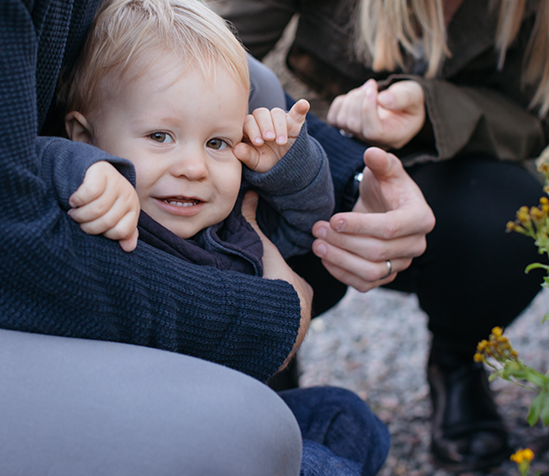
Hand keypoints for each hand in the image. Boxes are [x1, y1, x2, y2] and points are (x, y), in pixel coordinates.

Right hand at [68, 161, 139, 251]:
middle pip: (107, 222)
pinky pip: (89, 193)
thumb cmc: (102, 197)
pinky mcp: (102, 172)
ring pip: (96, 209)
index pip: (121, 232)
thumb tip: (129, 248)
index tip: (95, 226)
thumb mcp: (114, 214)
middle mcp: (128, 195)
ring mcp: (117, 182)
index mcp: (133, 208)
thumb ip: (122, 230)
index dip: (104, 234)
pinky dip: (77, 200)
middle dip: (88, 226)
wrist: (92, 170)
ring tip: (74, 212)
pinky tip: (74, 200)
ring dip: (80, 215)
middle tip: (79, 221)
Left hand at [234, 99, 309, 172]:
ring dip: (279, 125)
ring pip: (277, 113)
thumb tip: (236, 148)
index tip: (258, 142)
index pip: (248, 121)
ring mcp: (279, 120)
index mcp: (250, 128)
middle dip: (265, 126)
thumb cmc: (266, 163)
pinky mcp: (295, 122)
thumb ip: (246, 156)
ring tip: (281, 141)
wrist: (286, 168)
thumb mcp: (256, 163)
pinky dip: (300, 107)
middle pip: (261, 113)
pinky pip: (297, 112)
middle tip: (269, 139)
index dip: (253, 130)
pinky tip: (304, 104)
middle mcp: (263, 121)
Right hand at [241, 190, 311, 368]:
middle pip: (286, 306)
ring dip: (267, 324)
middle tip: (252, 295)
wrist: (273, 325)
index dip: (276, 278)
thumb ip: (255, 222)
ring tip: (247, 316)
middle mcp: (302, 316)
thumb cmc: (272, 284)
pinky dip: (260, 340)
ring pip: (280, 328)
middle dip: (272, 302)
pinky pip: (270, 346)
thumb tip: (251, 193)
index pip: (290, 283)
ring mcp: (293, 337)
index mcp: (302, 292)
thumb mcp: (263, 248)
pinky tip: (247, 335)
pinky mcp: (279, 355)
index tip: (260, 276)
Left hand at [311, 147, 433, 291]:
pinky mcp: (388, 276)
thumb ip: (380, 161)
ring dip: (339, 260)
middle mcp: (416, 244)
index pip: (390, 227)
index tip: (333, 218)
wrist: (383, 206)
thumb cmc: (385, 186)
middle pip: (377, 251)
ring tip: (317, 244)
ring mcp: (402, 263)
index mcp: (421, 217)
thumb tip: (372, 153)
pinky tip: (325, 258)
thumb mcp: (385, 170)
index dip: (359, 225)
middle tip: (317, 229)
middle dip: (343, 241)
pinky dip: (342, 274)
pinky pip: (365, 284)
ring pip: (371, 272)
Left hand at [327, 79, 425, 148]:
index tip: (373, 90)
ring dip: (351, 98)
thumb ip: (402, 98)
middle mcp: (374, 142)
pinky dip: (341, 103)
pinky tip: (355, 96)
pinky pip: (333, 119)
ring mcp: (358, 137)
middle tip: (371, 85)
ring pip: (342, 120)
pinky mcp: (346, 129)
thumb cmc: (409, 100)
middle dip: (359, 99)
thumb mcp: (413, 95)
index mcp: (393, 137)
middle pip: (354, 125)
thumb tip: (382, 100)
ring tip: (366, 89)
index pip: (372, 132)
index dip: (367, 109)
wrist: (402, 104)